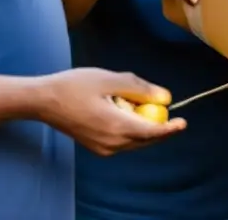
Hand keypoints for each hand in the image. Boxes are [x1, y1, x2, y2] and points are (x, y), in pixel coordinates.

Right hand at [37, 68, 185, 156]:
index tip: (183, 122)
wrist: (44, 101)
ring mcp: (103, 148)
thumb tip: (165, 97)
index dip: (169, 128)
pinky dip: (126, 125)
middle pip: (145, 138)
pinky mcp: (97, 147)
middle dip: (155, 122)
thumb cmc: (75, 85)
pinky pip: (122, 139)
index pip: (152, 133)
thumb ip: (139, 88)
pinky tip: (112, 106)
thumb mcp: (110, 79)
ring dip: (138, 121)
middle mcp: (112, 144)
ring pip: (134, 139)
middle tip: (155, 100)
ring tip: (121, 98)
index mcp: (116, 127)